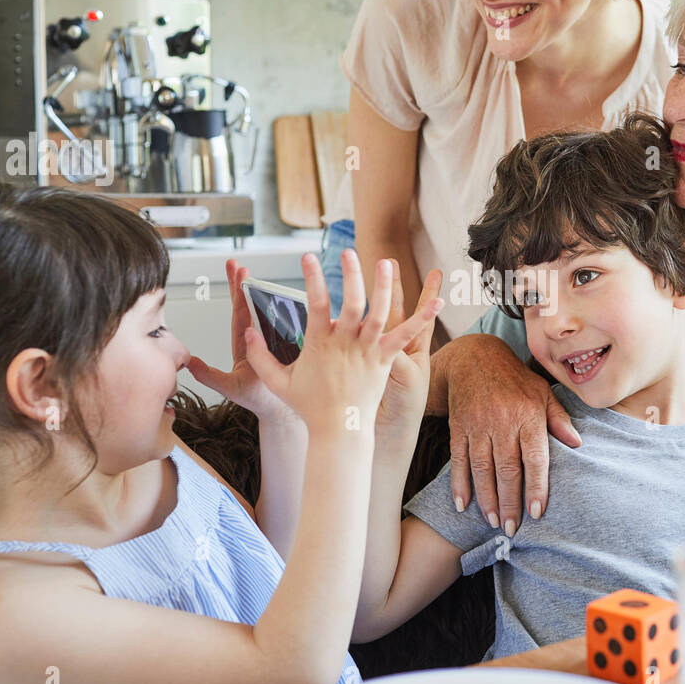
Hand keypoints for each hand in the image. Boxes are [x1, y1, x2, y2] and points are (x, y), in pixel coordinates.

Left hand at [187, 258, 296, 424]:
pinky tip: (297, 296)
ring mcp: (277, 341)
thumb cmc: (258, 399)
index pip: (239, 311)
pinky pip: (293, 325)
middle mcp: (260, 339)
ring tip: (258, 275)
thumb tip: (188, 362)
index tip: (234, 271)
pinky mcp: (293, 346)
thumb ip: (209, 376)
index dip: (236, 291)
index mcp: (245, 343)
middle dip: (244, 284)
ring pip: (271, 312)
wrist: (282, 411)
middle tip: (239, 264)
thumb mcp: (230, 387)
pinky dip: (294, 310)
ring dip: (267, 292)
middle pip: (251, 306)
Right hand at [242, 249, 442, 435]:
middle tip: (348, 252)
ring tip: (386, 262)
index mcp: (319, 343)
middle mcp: (345, 344)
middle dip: (350, 275)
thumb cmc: (309, 406)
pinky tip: (438, 302)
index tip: (307, 256)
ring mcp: (367, 351)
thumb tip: (246, 330)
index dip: (311, 278)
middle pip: (351, 303)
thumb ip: (260, 356)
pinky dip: (423, 319)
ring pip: (378, 313)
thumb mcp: (277, 382)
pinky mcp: (385, 361)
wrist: (338, 431)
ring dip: (383, 287)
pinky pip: (406, 337)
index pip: (314, 303)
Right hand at [444, 336, 580, 534]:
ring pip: (482, 468)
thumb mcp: (542, 393)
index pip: (534, 457)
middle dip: (510, 502)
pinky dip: (458, 484)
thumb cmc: (516, 380)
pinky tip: (462, 505)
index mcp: (527, 415)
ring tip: (493, 522)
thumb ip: (559, 419)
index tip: (537, 512)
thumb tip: (578, 443)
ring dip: (487, 499)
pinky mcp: (457, 427)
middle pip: (507, 469)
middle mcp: (502, 421)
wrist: (474, 358)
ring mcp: (477, 425)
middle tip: (511, 529)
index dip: (536, 487)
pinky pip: (458, 460)